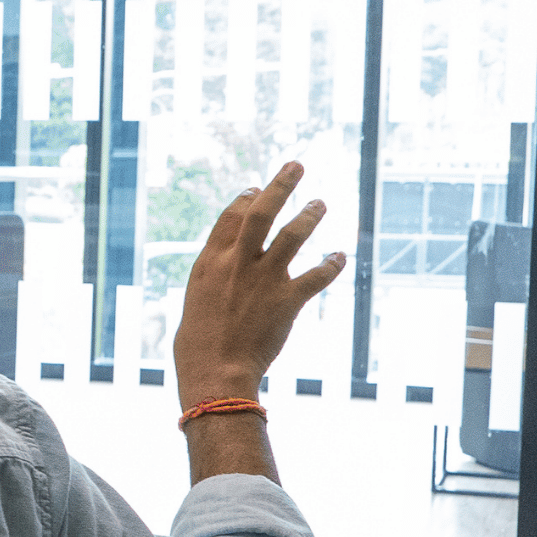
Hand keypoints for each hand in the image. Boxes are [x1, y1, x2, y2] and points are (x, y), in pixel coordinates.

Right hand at [173, 161, 345, 408]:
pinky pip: (317, 276)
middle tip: (296, 166)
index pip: (230, 218)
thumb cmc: (198, 343)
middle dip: (280, 186)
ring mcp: (264, 280)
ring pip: (293, 236)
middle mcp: (237, 264)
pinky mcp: (288, 301)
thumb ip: (216, 278)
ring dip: (310, 216)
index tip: (255, 189)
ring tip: (321, 203)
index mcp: (210, 263)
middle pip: (260, 213)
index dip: (245, 199)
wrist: (215, 370)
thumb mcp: (198, 300)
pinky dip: (331, 265)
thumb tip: (228, 269)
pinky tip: (339, 256)